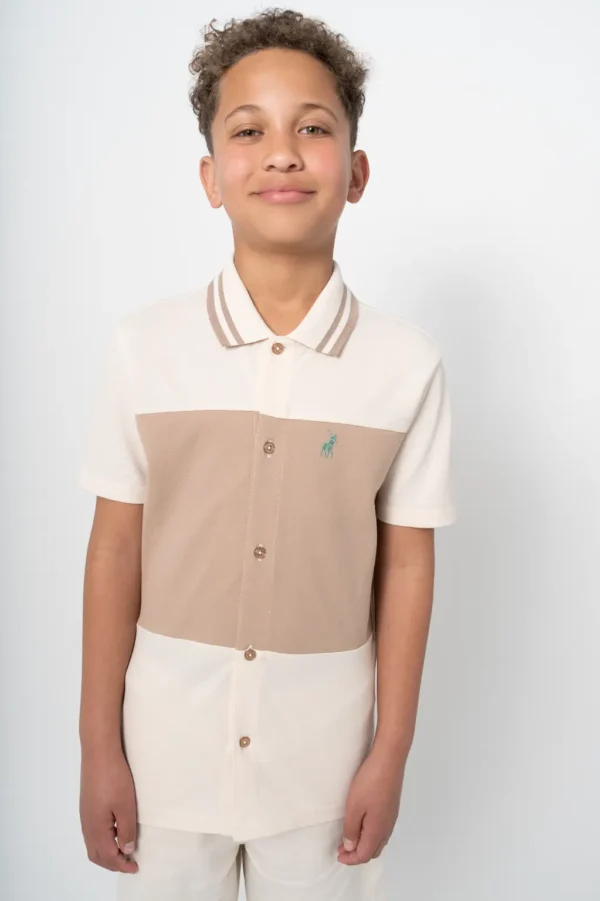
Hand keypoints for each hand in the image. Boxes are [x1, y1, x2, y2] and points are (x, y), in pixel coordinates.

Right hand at [79, 746, 138, 872]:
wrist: (99, 753)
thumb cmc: (114, 778)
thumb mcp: (126, 806)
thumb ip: (126, 830)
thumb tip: (126, 851)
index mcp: (96, 829)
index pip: (108, 856)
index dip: (122, 865)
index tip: (135, 867)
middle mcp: (87, 825)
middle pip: (96, 855)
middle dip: (112, 863)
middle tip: (129, 863)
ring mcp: (85, 815)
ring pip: (93, 844)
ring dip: (106, 853)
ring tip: (123, 850)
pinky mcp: (87, 806)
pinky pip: (92, 833)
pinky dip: (102, 841)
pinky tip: (114, 832)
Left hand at [337, 744, 404, 865]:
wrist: (389, 761)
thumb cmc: (369, 783)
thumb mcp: (354, 807)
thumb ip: (351, 829)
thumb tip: (351, 847)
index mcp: (377, 831)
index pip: (365, 855)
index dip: (351, 859)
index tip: (338, 855)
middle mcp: (387, 828)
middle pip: (374, 850)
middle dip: (357, 854)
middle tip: (342, 848)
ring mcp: (391, 817)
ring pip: (379, 840)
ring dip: (364, 843)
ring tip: (350, 837)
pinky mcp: (392, 807)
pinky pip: (381, 830)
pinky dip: (370, 834)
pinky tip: (363, 824)